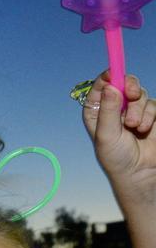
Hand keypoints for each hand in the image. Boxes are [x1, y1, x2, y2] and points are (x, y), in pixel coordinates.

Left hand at [83, 73, 155, 190]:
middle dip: (130, 85)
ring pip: (140, 94)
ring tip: (135, 127)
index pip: (101, 86)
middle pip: (123, 83)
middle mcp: (114, 107)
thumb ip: (109, 110)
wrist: (140, 173)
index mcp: (97, 110)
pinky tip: (145, 129)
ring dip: (140, 109)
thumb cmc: (116, 157)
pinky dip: (150, 115)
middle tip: (133, 94)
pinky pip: (153, 104)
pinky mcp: (150, 115)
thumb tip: (110, 86)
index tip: (114, 75)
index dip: (108, 76)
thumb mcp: (107, 134)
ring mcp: (133, 110)